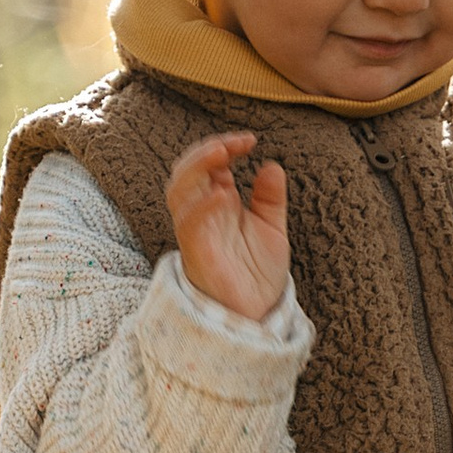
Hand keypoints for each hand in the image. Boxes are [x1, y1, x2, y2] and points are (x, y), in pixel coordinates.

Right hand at [167, 132, 290, 321]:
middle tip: (236, 142)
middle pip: (188, 169)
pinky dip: (203, 205)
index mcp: (219, 200)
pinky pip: (189, 223)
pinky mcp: (195, 250)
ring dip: (197, 167)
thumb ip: (270, 198)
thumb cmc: (257, 272)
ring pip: (179, 190)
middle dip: (208, 150)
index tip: (250, 140)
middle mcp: (203, 211)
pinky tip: (224, 193)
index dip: (226, 145)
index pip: (211, 162)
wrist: (255, 313)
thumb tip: (272, 165)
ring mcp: (196, 229)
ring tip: (222, 153)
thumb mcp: (272, 228)